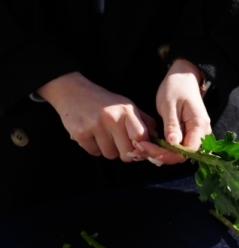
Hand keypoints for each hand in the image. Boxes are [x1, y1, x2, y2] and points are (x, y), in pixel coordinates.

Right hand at [38, 72, 159, 161]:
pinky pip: (94, 152)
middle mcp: (112, 118)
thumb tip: (157, 140)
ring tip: (103, 135)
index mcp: (126, 111)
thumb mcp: (127, 106)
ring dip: (108, 149)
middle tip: (119, 143)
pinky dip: (94, 148)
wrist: (73, 92)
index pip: (141, 138)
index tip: (138, 146)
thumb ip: (144, 122)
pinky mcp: (80, 133)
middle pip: (127, 153)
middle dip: (125, 152)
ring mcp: (95, 126)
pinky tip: (92, 135)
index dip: (141, 147)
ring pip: (110, 155)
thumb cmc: (105, 103)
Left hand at [138, 59, 211, 164]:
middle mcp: (202, 133)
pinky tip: (150, 145)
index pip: (187, 150)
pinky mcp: (189, 134)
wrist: (184, 78)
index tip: (148, 149)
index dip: (168, 155)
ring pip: (180, 152)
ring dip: (161, 153)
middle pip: (183, 154)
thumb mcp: (169, 104)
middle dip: (161, 155)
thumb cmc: (176, 87)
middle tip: (140, 148)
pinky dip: (164, 148)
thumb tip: (173, 144)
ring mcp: (197, 134)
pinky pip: (179, 146)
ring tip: (142, 147)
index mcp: (199, 125)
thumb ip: (172, 125)